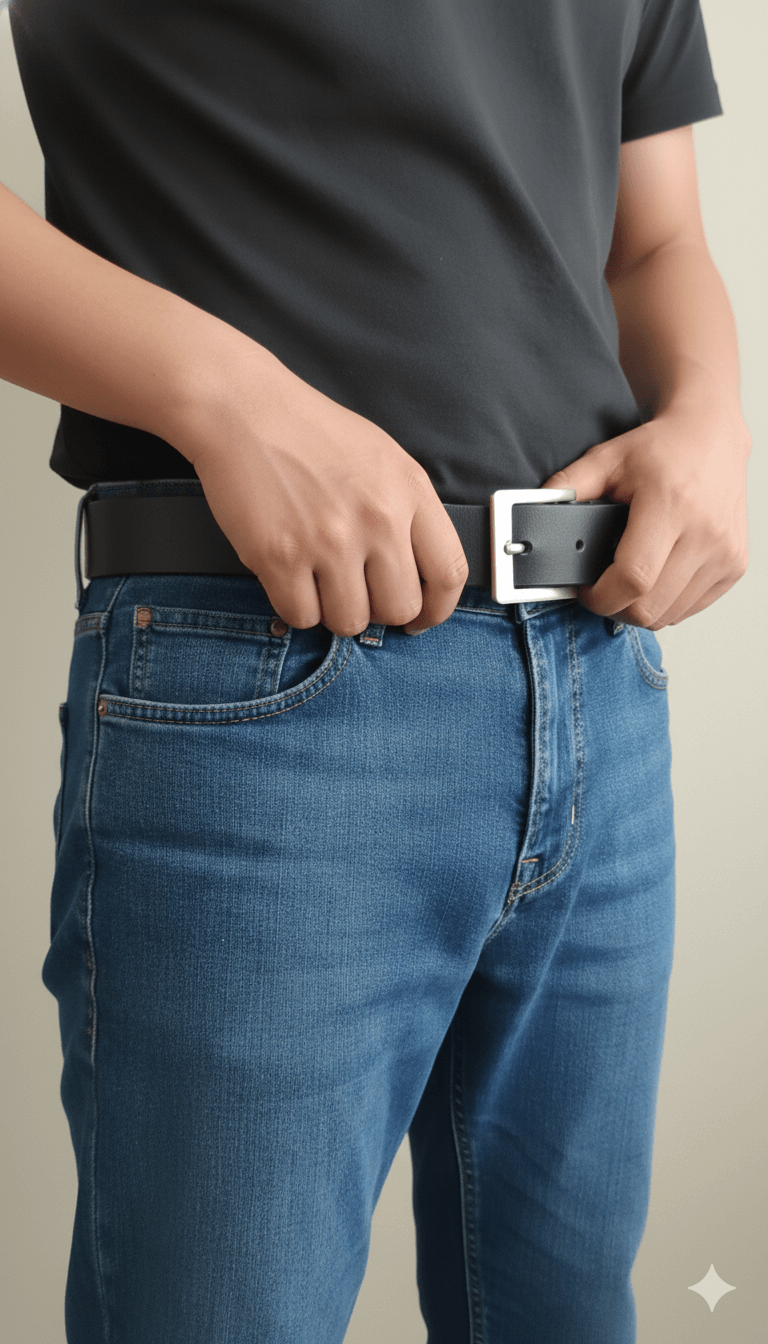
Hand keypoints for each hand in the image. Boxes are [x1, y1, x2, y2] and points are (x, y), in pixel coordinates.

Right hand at [172, 342, 468, 635]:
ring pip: (349, 621)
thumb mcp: (383, 458)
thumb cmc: (309, 431)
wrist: (243, 408)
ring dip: (332, 610)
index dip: (437, 609)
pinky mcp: (281, 557)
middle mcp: (377, 518)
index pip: (448, 573)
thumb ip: (407, 512)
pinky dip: (294, 605)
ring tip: (317, 579)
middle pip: (399, 608)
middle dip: (377, 611)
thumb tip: (417, 573)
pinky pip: (301, 616)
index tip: (420, 619)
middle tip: (356, 593)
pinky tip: (289, 576)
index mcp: (409, 491)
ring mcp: (329, 540)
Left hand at [540, 402, 750, 627]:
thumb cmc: (661, 448)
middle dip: (616, 607)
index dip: (600, 597)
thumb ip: (567, 487)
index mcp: (671, 505)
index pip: (633, 579)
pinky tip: (657, 575)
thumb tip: (532, 513)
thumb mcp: (606, 458)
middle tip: (602, 587)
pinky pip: (690, 608)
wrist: (711, 436)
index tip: (585, 591)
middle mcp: (705, 533)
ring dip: (641, 608)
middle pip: (649, 607)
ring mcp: (724, 553)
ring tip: (629, 578)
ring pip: (669, 615)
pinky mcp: (735, 566)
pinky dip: (667, 603)